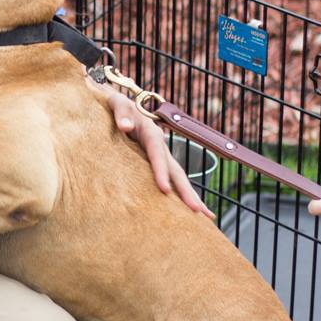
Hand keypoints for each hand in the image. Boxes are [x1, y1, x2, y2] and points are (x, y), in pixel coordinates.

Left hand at [103, 86, 214, 217]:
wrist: (118, 106)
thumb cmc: (115, 105)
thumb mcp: (116, 104)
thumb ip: (120, 112)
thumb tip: (124, 126)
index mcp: (149, 132)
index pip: (157, 153)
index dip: (161, 171)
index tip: (164, 189)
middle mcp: (159, 146)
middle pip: (176, 170)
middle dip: (187, 191)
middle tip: (198, 212)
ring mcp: (159, 156)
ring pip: (177, 178)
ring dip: (190, 196)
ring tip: (205, 216)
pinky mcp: (153, 164)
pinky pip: (169, 180)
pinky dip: (179, 195)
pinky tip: (188, 211)